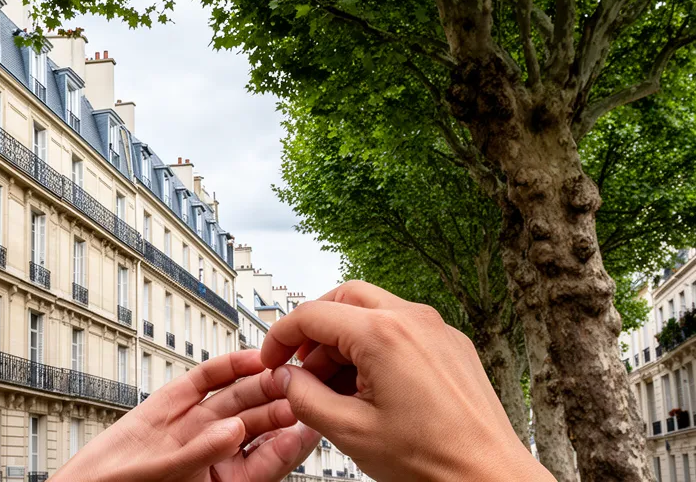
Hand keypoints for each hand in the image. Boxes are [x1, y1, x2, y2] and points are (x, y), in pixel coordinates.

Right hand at [52, 350, 319, 481]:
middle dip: (284, 402)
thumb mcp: (170, 475)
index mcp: (225, 480)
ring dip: (261, 381)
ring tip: (285, 364)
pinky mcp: (171, 402)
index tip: (316, 421)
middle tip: (308, 381)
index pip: (270, 460)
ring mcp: (194, 423)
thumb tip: (235, 430)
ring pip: (237, 397)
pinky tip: (249, 357)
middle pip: (259, 422)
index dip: (294, 440)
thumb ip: (203, 454)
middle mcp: (214, 449)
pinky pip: (205, 382)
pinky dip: (226, 368)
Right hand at [262, 281, 554, 481]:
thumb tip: (288, 379)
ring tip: (333, 385)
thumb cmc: (434, 460)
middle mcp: (413, 320)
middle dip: (314, 329)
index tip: (272, 360)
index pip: (312, 314)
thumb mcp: (350, 432)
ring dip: (343, 338)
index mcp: (384, 335)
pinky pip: (401, 328)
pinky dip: (373, 346)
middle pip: (343, 298)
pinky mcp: (451, 345)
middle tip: (299, 364)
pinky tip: (367, 387)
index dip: (281, 337)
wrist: (489, 478)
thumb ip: (305, 398)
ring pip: (373, 311)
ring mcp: (436, 330)